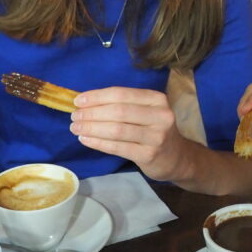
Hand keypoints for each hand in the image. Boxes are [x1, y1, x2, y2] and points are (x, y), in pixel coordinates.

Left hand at [70, 86, 191, 181]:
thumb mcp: (147, 112)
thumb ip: (124, 105)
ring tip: (76, 128)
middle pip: (118, 111)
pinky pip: (117, 147)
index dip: (97, 96)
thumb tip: (86, 103)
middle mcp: (160, 115)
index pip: (122, 94)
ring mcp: (156, 136)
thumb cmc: (155, 130)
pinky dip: (98, 143)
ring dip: (92, 128)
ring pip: (116, 129)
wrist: (177, 158)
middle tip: (75, 117)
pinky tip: (86, 139)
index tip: (78, 101)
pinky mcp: (149, 154)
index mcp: (157, 99)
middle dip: (92, 113)